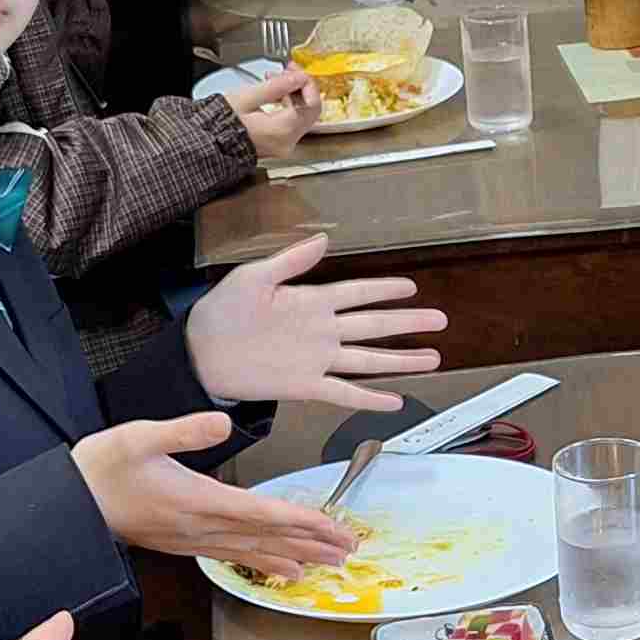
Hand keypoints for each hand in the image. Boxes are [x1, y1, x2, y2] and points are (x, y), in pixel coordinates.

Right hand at [74, 411, 356, 569]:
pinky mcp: (184, 544)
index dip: (301, 521)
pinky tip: (283, 569)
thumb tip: (221, 425)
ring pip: (254, 551)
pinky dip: (263, 562)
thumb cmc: (101, 468)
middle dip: (311, 543)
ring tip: (328, 564)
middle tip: (349, 550)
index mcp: (196, 500)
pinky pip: (234, 556)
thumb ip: (182, 431)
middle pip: (268, 538)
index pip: (262, 513)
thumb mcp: (138, 436)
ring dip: (295, 556)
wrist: (70, 502)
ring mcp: (193, 539)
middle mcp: (200, 527)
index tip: (333, 528)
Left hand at [182, 233, 447, 411]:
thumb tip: (324, 239)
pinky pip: (344, 392)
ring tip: (431, 358)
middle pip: (375, 325)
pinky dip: (369, 398)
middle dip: (408, 323)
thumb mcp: (254, 276)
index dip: (385, 290)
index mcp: (311, 301)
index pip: (358, 293)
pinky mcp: (305, 385)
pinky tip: (392, 400)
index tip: (411, 287)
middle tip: (439, 320)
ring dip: (400, 360)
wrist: (200, 354)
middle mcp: (321, 331)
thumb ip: (291, 261)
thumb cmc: (220, 313)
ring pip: (369, 359)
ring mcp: (317, 360)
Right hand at [222, 67, 320, 156]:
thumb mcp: (248, 97)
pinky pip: (293, 123)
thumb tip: (298, 77)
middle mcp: (287, 141)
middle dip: (301, 87)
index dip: (307, 83)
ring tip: (276, 80)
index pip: (311, 104)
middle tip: (288, 71)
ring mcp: (284, 145)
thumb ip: (277, 86)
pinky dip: (289, 106)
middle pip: (310, 110)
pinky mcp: (279, 144)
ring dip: (294, 94)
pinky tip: (276, 95)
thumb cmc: (222, 122)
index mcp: (282, 130)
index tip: (295, 70)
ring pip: (303, 115)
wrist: (210, 142)